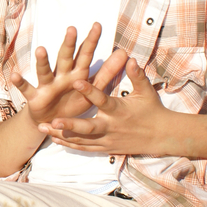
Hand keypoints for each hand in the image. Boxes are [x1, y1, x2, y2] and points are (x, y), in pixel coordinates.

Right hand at [14, 23, 102, 125]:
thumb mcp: (93, 88)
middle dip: (68, 45)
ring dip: (42, 61)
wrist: (54, 123)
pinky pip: (26, 89)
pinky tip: (14, 75)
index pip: (85, 55)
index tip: (98, 25)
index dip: (91, 41)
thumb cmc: (74, 101)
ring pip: (45, 71)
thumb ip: (108, 71)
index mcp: (77, 74)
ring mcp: (47, 85)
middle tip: (72, 29)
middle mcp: (61, 76)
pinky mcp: (35, 97)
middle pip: (65, 58)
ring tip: (41, 50)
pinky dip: (20, 82)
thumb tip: (124, 53)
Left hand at [40, 54, 170, 155]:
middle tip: (52, 119)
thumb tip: (130, 58)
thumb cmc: (152, 110)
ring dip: (62, 134)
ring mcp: (107, 140)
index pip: (102, 100)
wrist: (162, 136)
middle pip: (88, 128)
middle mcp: (111, 127)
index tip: (76, 81)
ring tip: (43, 127)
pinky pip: (85, 148)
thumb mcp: (146, 92)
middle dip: (69, 124)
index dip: (90, 91)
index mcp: (119, 110)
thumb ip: (137, 76)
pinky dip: (70, 144)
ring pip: (82, 140)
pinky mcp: (106, 148)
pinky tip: (54, 138)